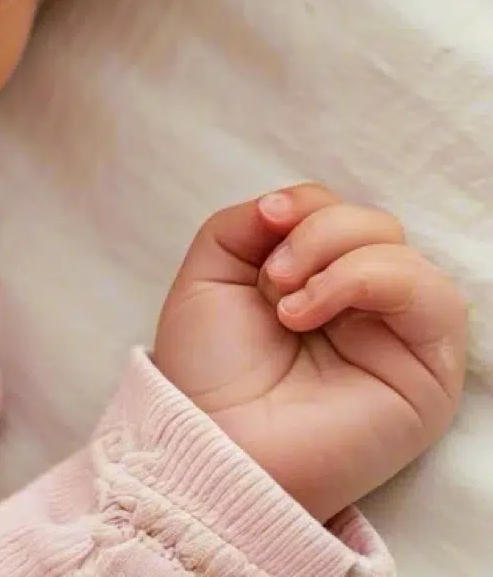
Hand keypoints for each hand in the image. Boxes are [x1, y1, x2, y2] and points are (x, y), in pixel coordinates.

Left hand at [152, 184, 466, 523]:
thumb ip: (248, 222)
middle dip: (317, 229)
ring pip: (403, 250)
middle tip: (271, 278)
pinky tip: (309, 312)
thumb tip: (288, 203)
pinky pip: (432, 297)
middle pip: (375, 222)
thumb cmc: (210, 368)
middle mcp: (365, 307)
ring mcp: (399, 339)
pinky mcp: (428, 375)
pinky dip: (365, 278)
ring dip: (336, 253)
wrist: (212, 439)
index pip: (338, 210)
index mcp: (319, 279)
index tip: (262, 222)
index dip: (302, 204)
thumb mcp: (212, 270)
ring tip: (287, 301)